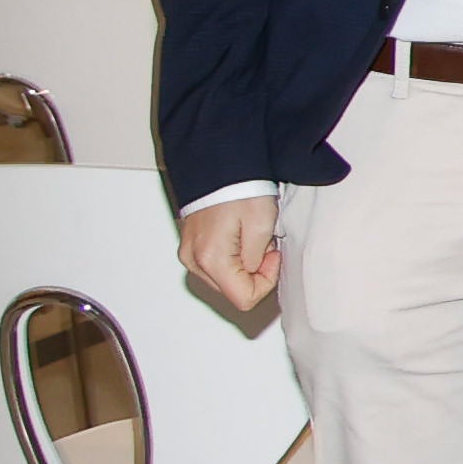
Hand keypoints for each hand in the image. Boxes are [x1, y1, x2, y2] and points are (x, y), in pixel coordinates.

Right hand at [180, 195, 279, 312]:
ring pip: (224, 279)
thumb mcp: (262, 225)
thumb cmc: (239, 188)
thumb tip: (254, 272)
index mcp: (210, 260)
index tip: (273, 256)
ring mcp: (189, 253)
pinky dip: (232, 255)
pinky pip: (215, 264)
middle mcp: (194, 261)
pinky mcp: (191, 245)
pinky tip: (239, 234)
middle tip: (264, 243)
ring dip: (244, 263)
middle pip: (233, 290)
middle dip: (255, 272)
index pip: (244, 299)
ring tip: (250, 235)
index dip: (266, 281)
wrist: (218, 164)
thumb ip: (259, 260)